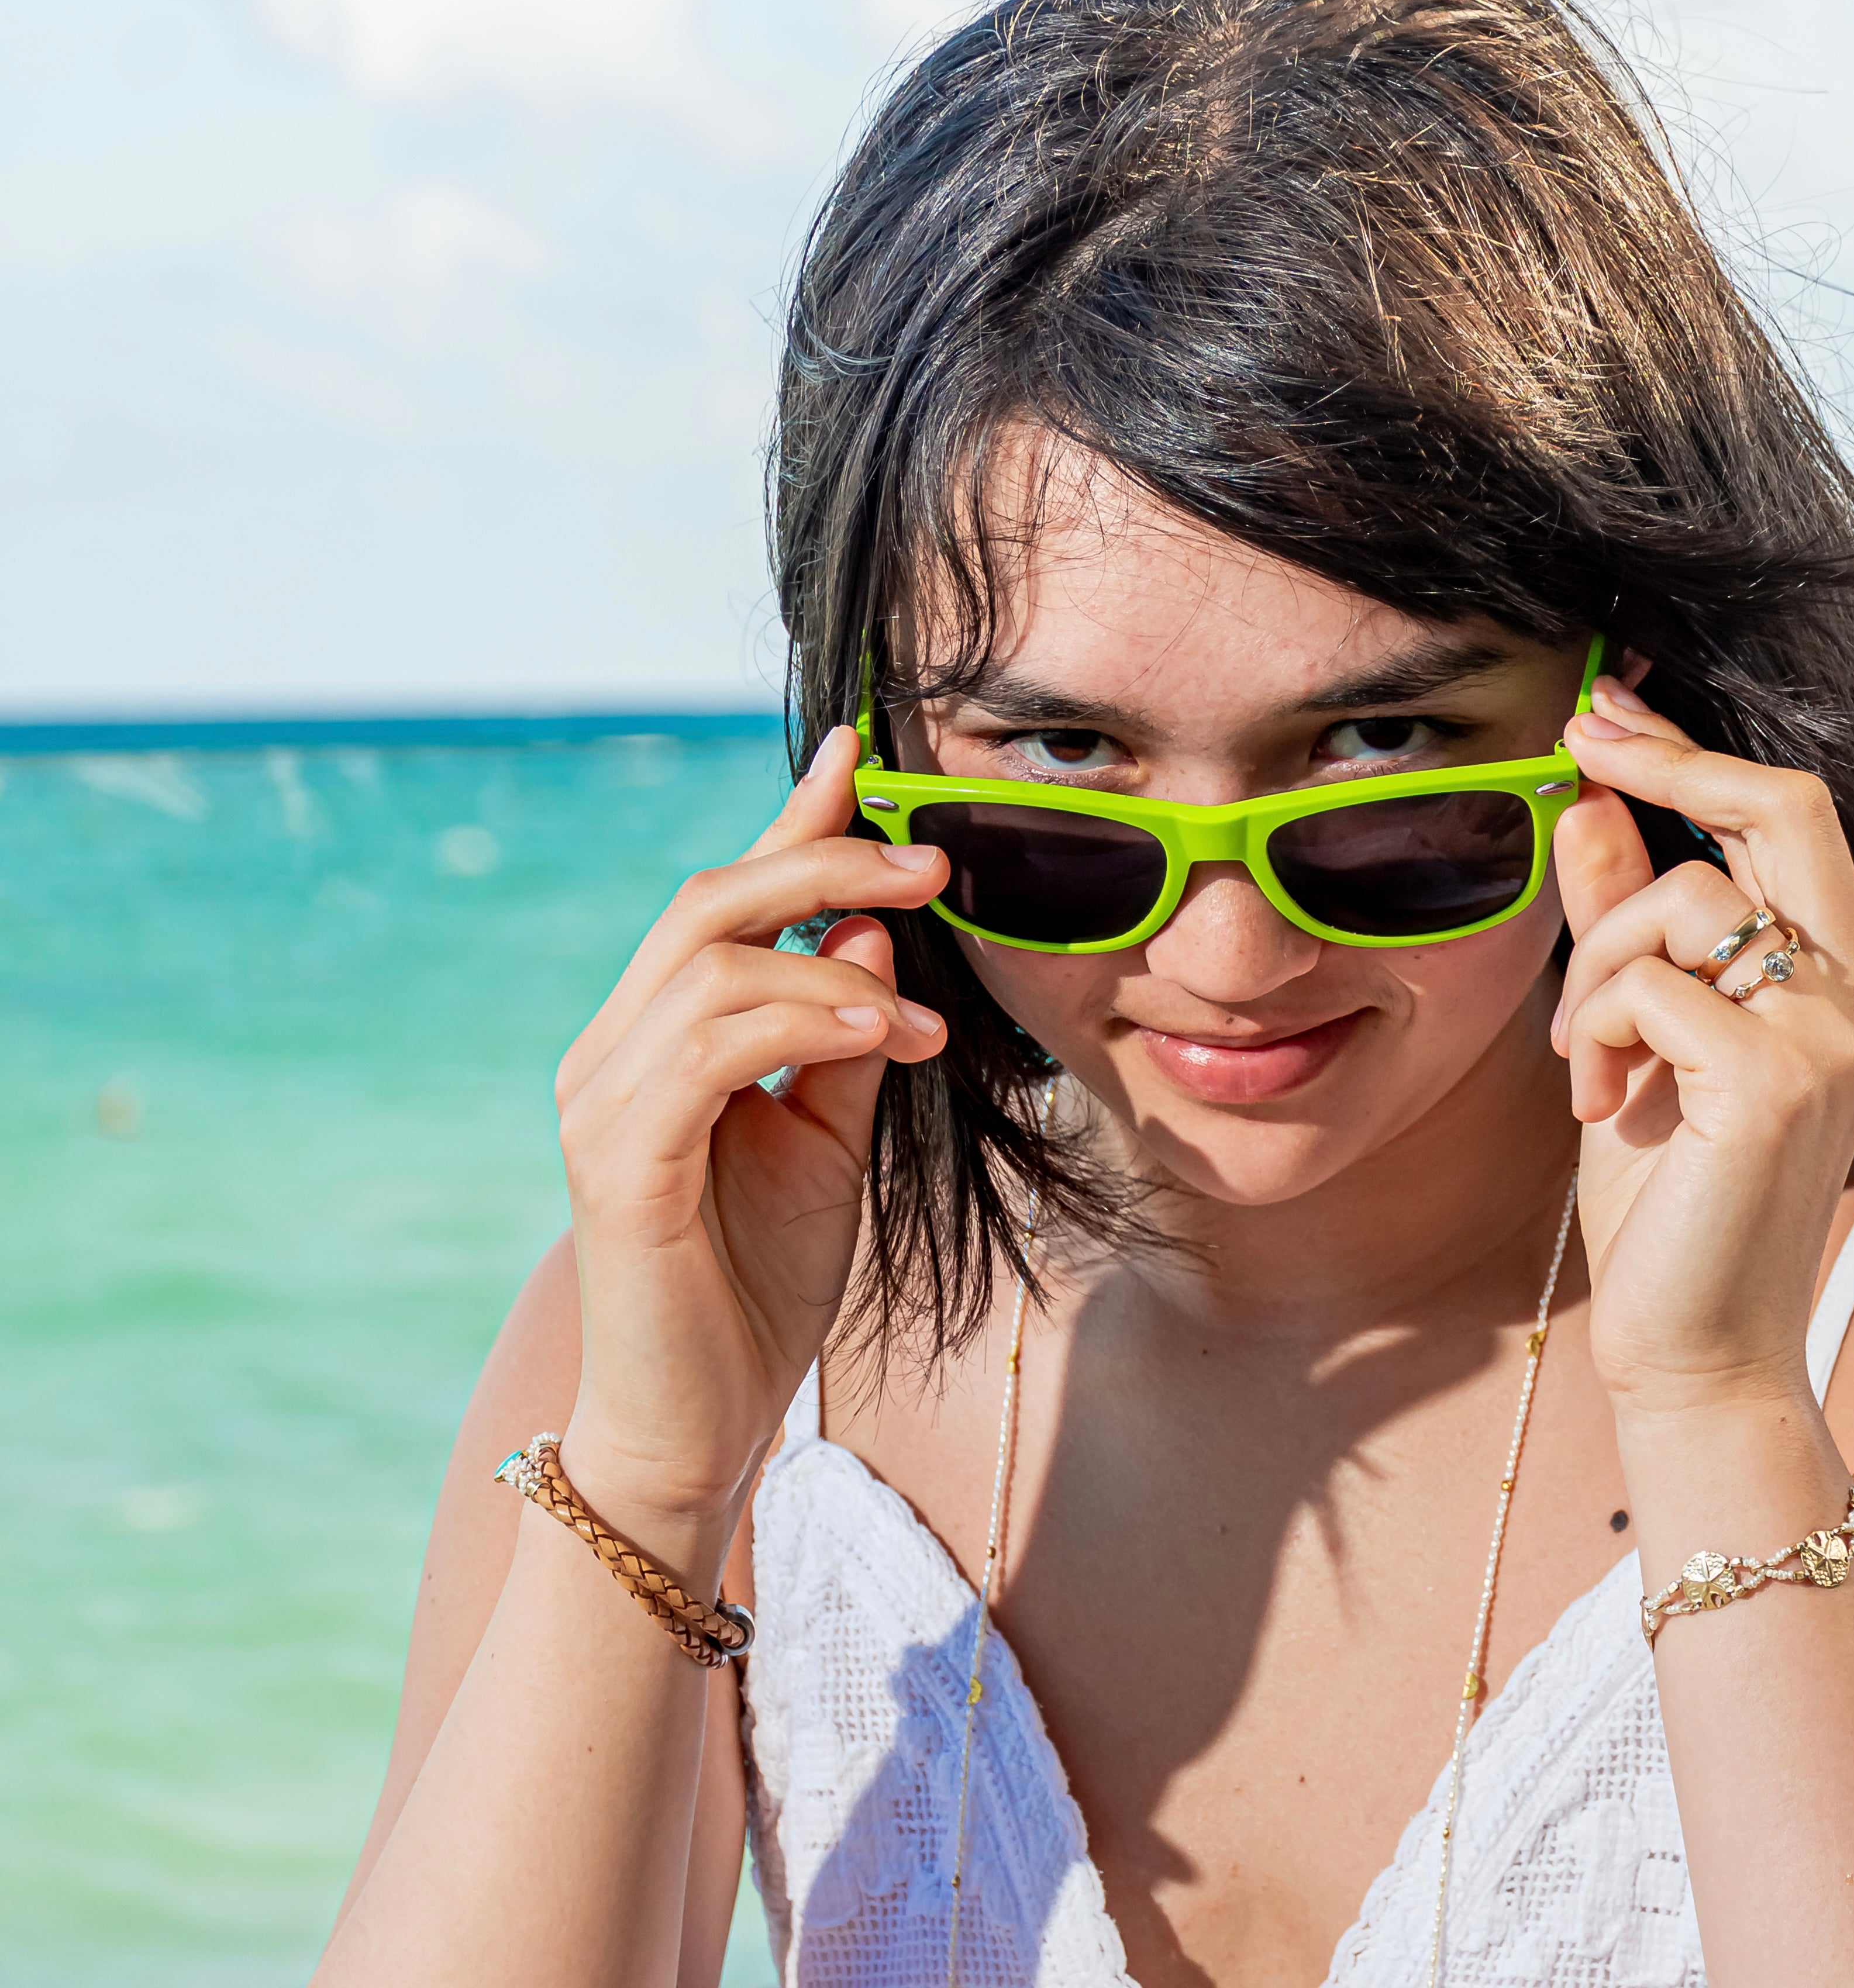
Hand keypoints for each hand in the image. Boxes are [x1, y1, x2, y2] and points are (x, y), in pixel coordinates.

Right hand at [549, 726, 952, 1525]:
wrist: (698, 1421)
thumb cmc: (757, 1283)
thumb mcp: (828, 1142)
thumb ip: (845, 1039)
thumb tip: (871, 930)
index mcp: (658, 1038)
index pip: (726, 903)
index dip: (792, 822)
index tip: (862, 754)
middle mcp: (612, 1051)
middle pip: (709, 904)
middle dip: (822, 865)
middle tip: (929, 867)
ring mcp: (602, 1101)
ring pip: (711, 967)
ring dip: (832, 970)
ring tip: (919, 1020)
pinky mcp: (616, 1160)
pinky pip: (707, 1050)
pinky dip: (798, 1024)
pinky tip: (876, 1039)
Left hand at [1550, 677, 1853, 1416]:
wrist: (1690, 1347)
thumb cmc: (1663, 1199)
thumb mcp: (1634, 1039)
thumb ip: (1624, 926)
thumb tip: (1594, 805)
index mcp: (1834, 982)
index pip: (1792, 816)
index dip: (1696, 751)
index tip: (1607, 713)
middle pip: (1783, 808)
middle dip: (1670, 757)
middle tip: (1579, 738)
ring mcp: (1826, 1036)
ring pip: (1681, 901)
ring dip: (1593, 965)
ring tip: (1584, 1059)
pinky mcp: (1776, 1081)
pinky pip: (1649, 985)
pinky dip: (1594, 1029)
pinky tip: (1597, 1105)